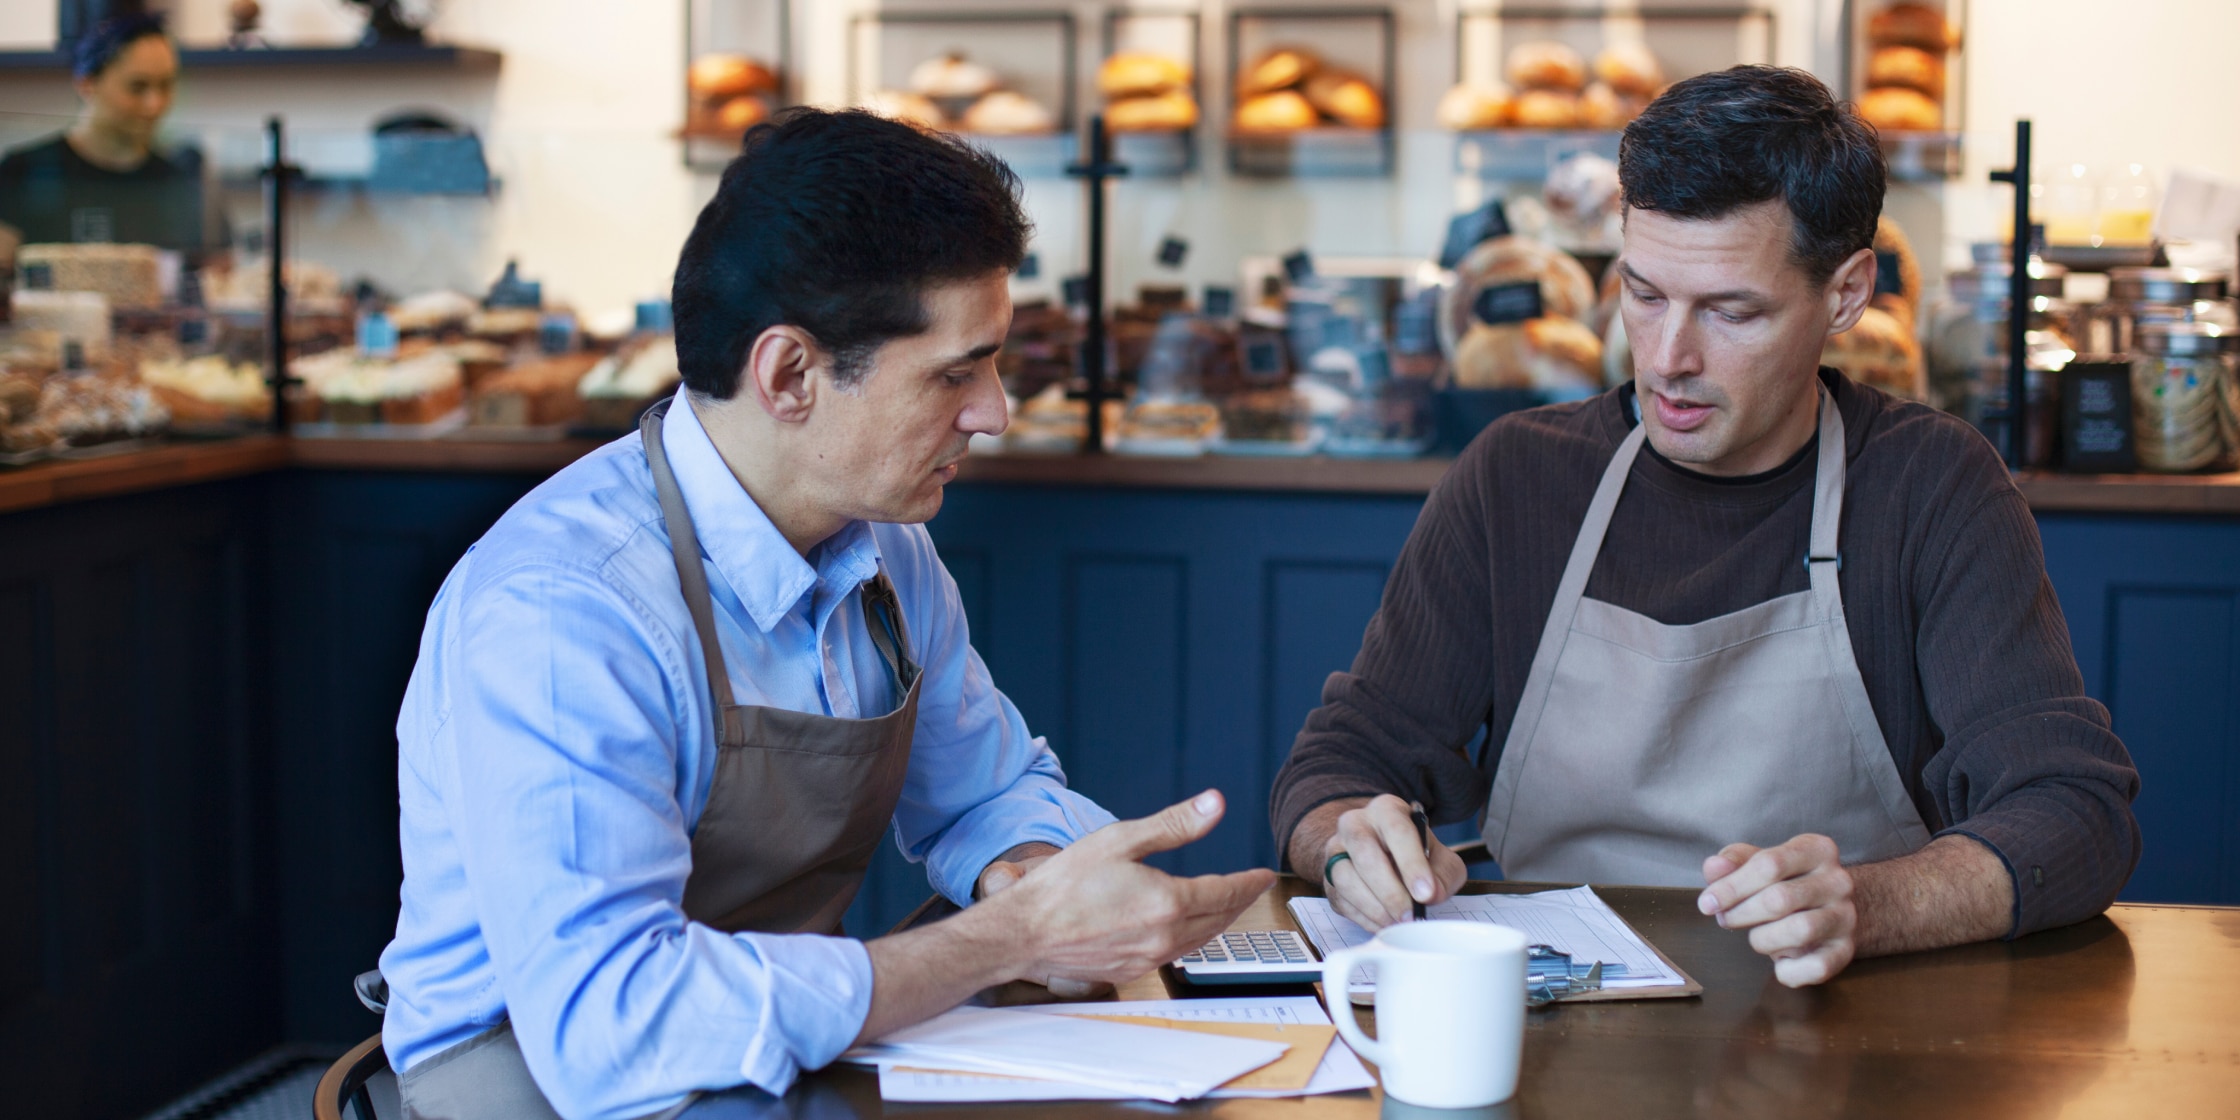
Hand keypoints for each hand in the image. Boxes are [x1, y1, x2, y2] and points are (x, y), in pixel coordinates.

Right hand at [988, 790, 1275, 989]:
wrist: (1024, 932)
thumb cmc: (1063, 885)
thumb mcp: (1120, 840)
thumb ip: (1174, 824)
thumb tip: (1214, 804)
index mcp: (1167, 902)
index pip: (1225, 892)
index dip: (1248, 883)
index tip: (1263, 875)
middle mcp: (1165, 937)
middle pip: (1219, 920)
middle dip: (1240, 902)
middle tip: (1252, 888)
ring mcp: (1149, 959)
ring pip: (1200, 940)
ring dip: (1219, 922)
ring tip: (1227, 906)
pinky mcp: (1132, 971)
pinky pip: (1176, 954)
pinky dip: (1192, 938)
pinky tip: (1186, 929)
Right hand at [1318, 795, 1466, 931]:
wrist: (1381, 854)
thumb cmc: (1414, 854)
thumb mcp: (1440, 857)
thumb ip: (1444, 874)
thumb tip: (1432, 895)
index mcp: (1387, 810)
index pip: (1397, 831)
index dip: (1412, 864)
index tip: (1426, 894)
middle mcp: (1355, 824)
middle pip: (1365, 853)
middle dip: (1390, 891)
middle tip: (1410, 915)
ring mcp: (1336, 850)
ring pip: (1345, 878)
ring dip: (1374, 907)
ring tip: (1399, 923)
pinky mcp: (1328, 878)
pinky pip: (1341, 900)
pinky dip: (1365, 918)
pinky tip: (1385, 924)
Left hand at [1699, 834, 1855, 987]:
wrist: (1832, 908)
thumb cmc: (1785, 882)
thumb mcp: (1759, 862)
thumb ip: (1733, 862)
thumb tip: (1713, 867)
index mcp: (1816, 850)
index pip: (1769, 864)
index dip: (1731, 887)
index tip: (1706, 903)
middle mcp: (1838, 881)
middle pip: (1780, 899)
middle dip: (1741, 914)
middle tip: (1725, 919)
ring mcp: (1846, 917)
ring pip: (1799, 931)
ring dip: (1763, 940)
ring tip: (1757, 937)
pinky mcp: (1847, 950)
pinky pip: (1816, 967)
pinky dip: (1789, 971)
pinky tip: (1780, 961)